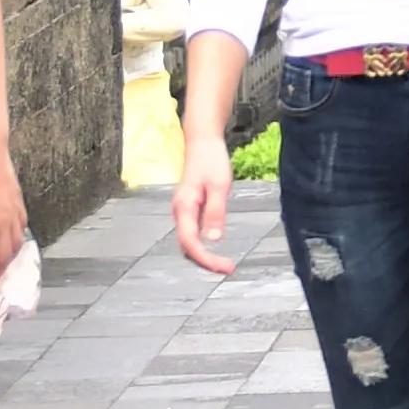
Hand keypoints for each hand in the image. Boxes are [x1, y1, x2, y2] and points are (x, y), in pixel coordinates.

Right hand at [169, 126, 233, 274]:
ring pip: (189, 241)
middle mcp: (180, 212)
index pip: (190, 243)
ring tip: (224, 263)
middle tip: (228, 268)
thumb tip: (213, 240)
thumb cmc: (211, 159)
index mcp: (184, 207)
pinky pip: (192, 233)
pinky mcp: (189, 208)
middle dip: (205, 261)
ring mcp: (183, 211)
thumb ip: (215, 213)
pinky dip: (203, 244)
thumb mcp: (219, 185)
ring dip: (204, 254)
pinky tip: (216, 248)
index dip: (205, 259)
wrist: (202, 140)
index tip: (224, 267)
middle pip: (187, 246)